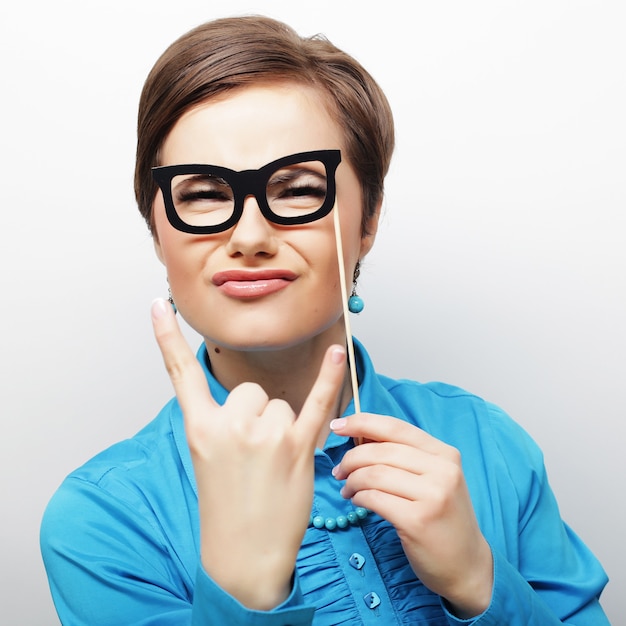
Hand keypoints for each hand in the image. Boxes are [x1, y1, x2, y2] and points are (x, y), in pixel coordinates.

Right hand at [151, 298, 346, 609]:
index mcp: (200, 427)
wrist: (244, 554)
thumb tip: (249, 398)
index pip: (180, 374)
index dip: (166, 338)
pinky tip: (336, 353)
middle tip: (253, 456)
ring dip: (281, 427)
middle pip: (252, 391)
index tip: (158, 304)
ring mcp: (267, 435)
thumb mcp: (206, 459)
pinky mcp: (299, 447)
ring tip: (272, 464)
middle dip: (256, 415)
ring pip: (280, 403)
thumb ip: (219, 422)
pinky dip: (329, 377)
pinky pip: (317, 402)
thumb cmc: (226, 507)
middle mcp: (231, 425)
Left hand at [331, 414, 492, 618]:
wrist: (467, 564)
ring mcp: (432, 496)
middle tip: (339, 470)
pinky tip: (357, 501)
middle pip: (381, 451)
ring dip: (352, 480)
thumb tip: (362, 435)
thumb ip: (405, 455)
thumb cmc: (442, 517)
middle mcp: (443, 470)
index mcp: (445, 454)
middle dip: (351, 458)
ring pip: (375, 474)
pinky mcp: (418, 521)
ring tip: (346, 488)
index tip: (338, 425)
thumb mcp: (434, 478)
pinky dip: (358, 497)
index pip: (396, 428)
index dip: (362, 422)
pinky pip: (375, 499)